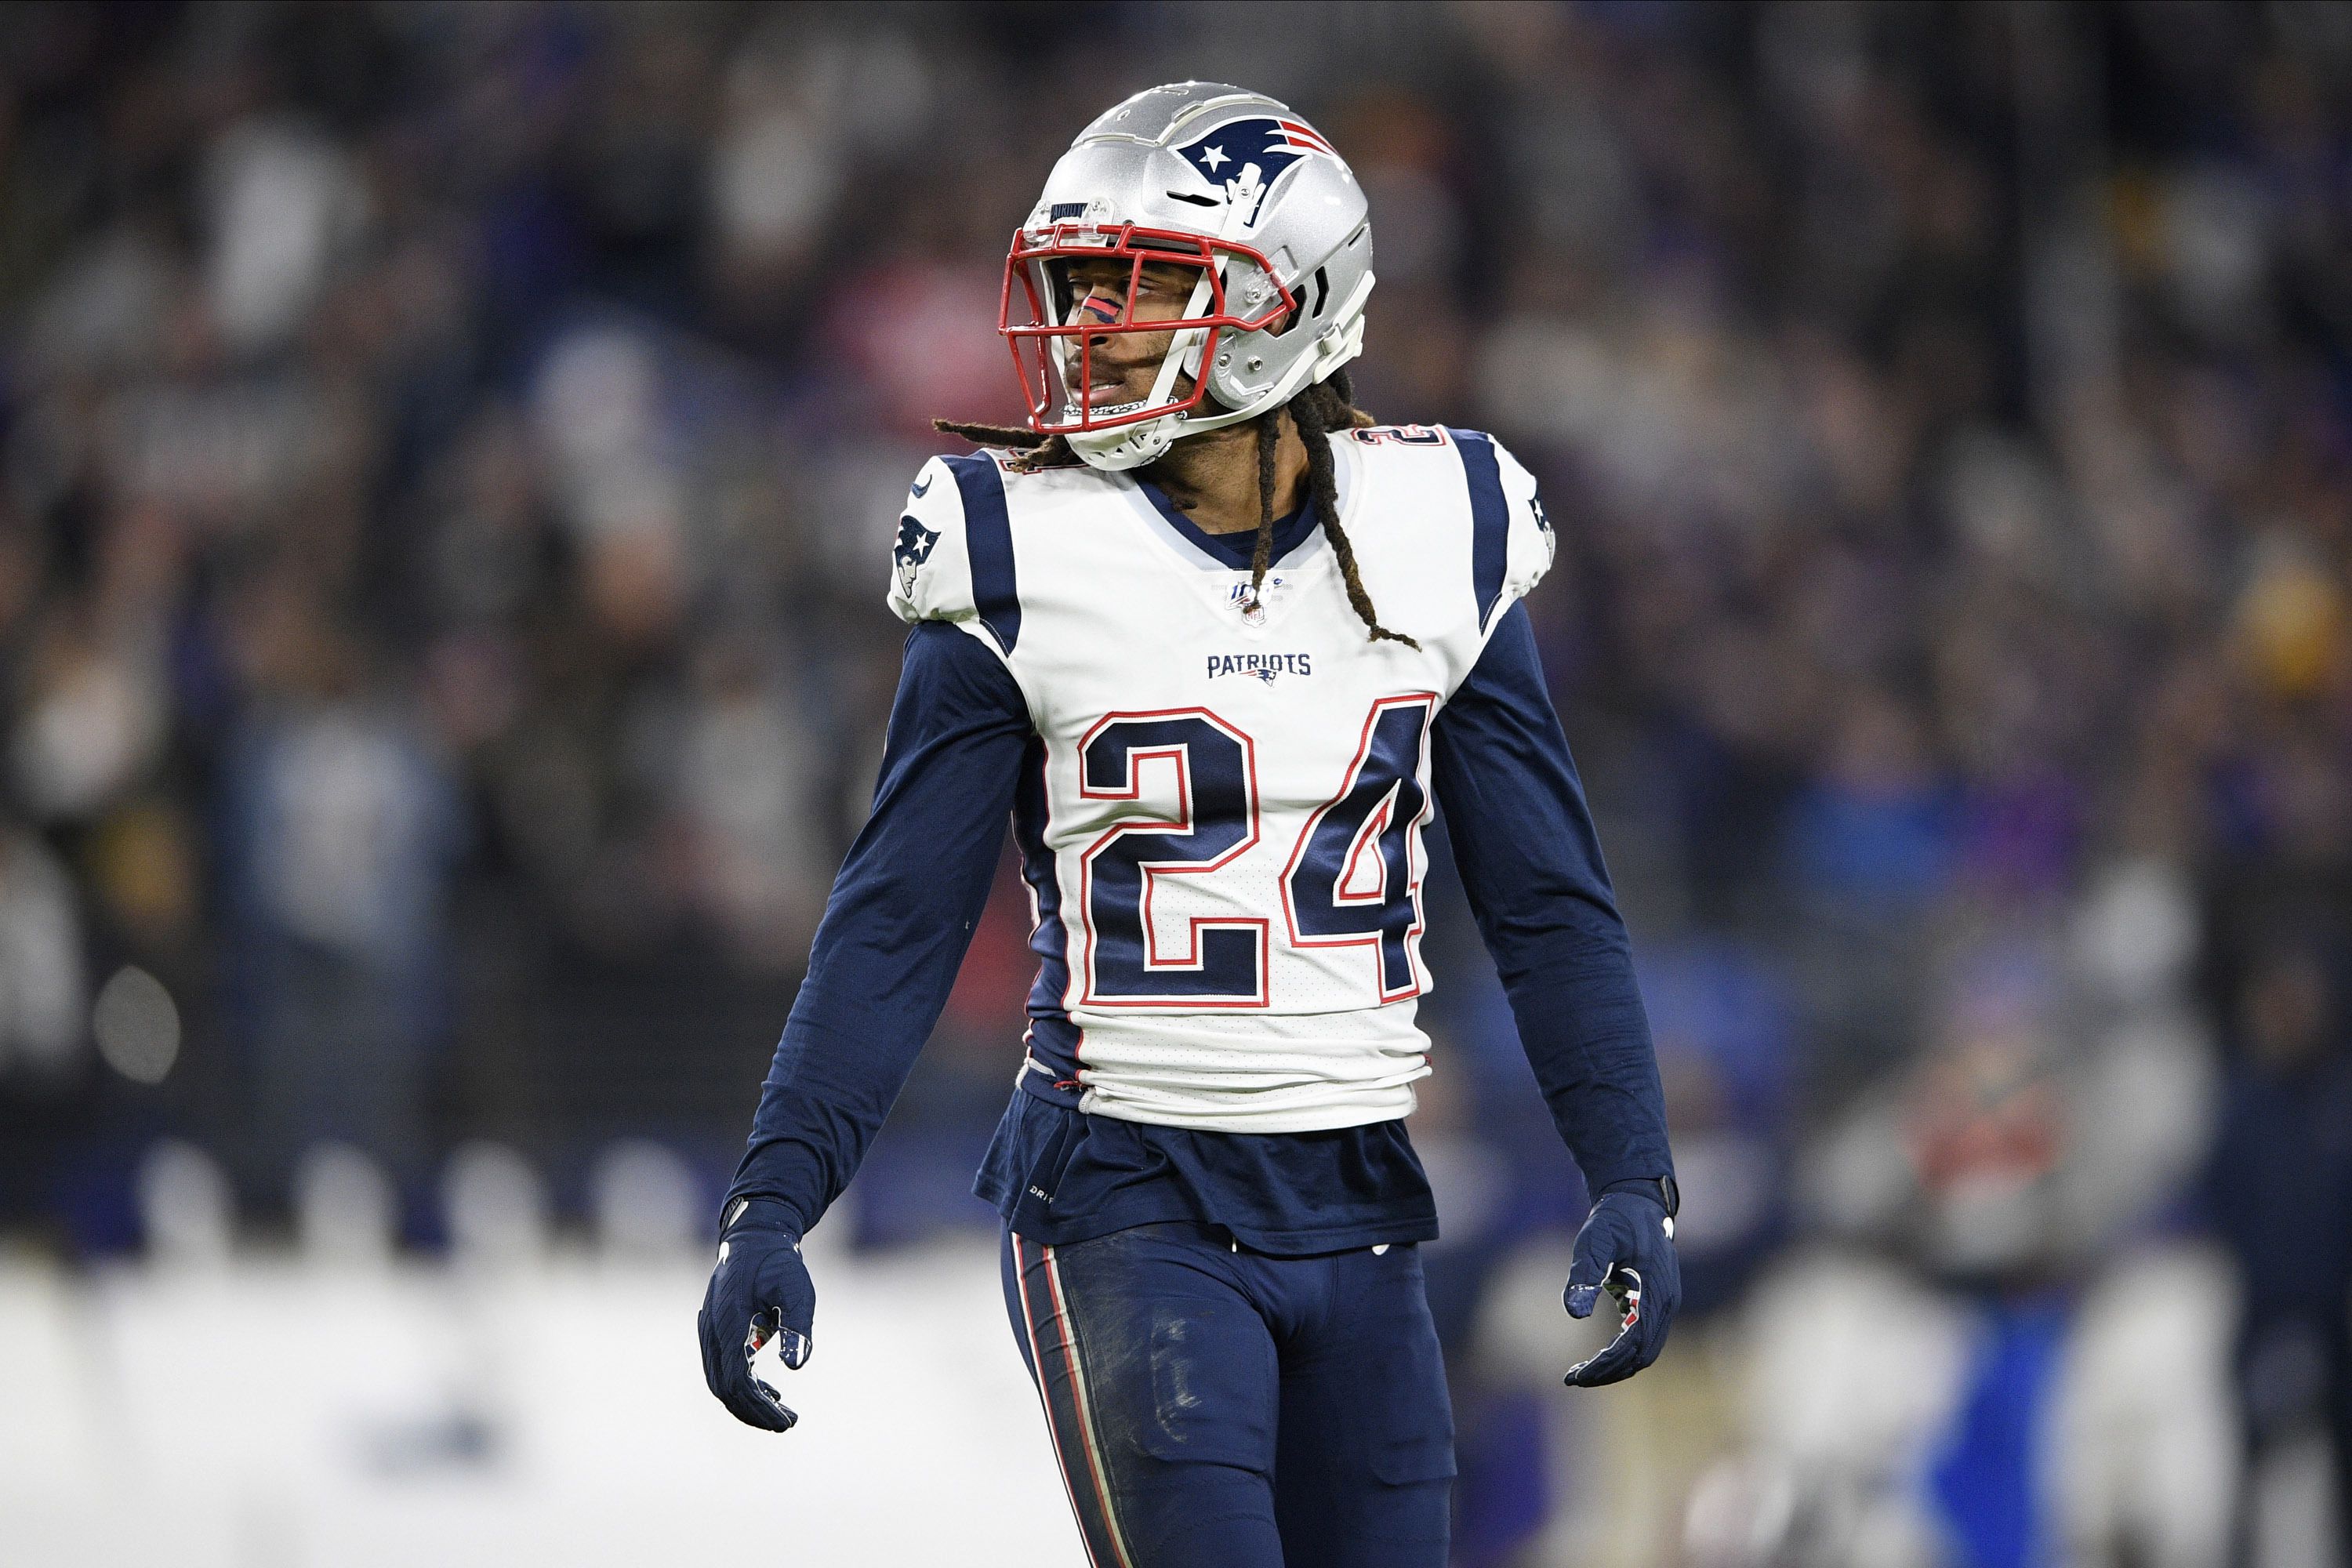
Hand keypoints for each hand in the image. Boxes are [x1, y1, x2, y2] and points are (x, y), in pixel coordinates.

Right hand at [697, 1197, 816, 1430]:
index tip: (785, 1422)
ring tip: (783, 1415)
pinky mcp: (716, 1331)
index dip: (758, 1407)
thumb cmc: (779, 1263)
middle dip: (754, 1412)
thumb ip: (799, 1326)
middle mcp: (712, 1331)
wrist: (755, 1236)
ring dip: (749, 1402)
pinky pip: (723, 1369)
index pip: (735, 1382)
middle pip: (724, 1388)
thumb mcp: (797, 1290)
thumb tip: (798, 1365)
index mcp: (727, 1324)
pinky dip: (744, 1386)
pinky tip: (771, 1393)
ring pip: (721, 1381)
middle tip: (788, 1423)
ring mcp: (709, 1332)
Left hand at [1562, 1187, 1678, 1386]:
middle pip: (1642, 1355)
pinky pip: (1641, 1340)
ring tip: (1579, 1374)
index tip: (1577, 1373)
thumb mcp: (1595, 1239)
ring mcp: (1663, 1305)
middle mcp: (1666, 1303)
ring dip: (1614, 1367)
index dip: (1608, 1363)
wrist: (1636, 1202)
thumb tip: (1574, 1314)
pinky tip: (1594, 1358)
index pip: (1636, 1343)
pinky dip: (1619, 1353)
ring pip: (1644, 1352)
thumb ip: (1585, 1272)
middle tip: (1572, 1379)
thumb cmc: (1615, 1220)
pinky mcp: (1654, 1304)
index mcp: (1658, 1291)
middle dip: (1609, 1372)